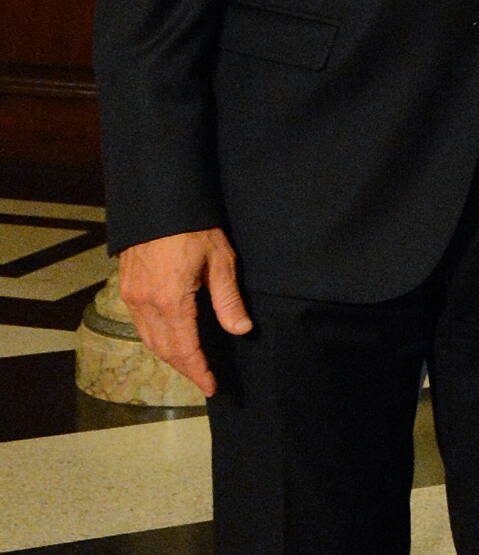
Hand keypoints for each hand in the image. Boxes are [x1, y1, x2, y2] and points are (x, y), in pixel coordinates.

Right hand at [118, 228, 251, 396]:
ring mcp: (132, 296)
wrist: (159, 202)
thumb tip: (242, 330)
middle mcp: (146, 304)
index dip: (198, 371)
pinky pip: (140, 324)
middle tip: (204, 381)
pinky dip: (156, 338)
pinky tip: (170, 339)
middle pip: (165, 349)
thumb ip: (228, 299)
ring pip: (149, 339)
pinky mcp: (127, 287)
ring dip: (169, 355)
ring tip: (190, 365)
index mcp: (171, 301)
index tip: (211, 387)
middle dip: (185, 367)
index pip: (185, 348)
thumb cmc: (195, 228)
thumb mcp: (220, 260)